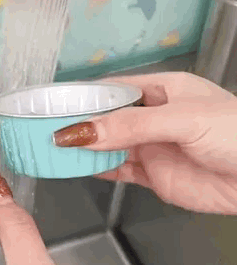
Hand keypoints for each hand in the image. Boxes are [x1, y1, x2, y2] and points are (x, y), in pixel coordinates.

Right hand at [53, 72, 236, 214]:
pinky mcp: (153, 174)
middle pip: (105, 118)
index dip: (82, 95)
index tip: (54, 104)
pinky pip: (118, 170)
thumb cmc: (236, 133)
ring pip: (107, 145)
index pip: (111, 89)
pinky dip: (97, 169)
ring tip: (54, 148)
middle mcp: (151, 117)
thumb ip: (130, 125)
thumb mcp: (181, 119)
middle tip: (46, 128)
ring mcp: (151, 146)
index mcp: (160, 90)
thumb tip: (82, 131)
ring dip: (84, 147)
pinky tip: (78, 167)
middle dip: (78, 123)